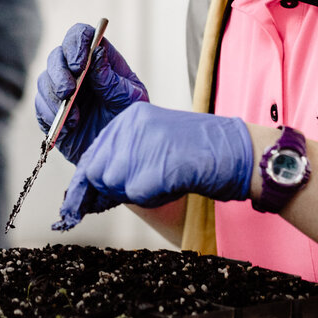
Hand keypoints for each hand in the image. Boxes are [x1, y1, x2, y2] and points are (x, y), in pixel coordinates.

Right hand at [35, 24, 147, 164]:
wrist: (119, 152)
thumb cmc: (129, 120)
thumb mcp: (129, 99)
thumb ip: (111, 79)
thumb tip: (97, 53)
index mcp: (99, 59)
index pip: (80, 36)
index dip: (75, 44)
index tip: (78, 65)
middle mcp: (77, 71)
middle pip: (56, 56)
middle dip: (59, 73)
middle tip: (69, 92)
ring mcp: (62, 91)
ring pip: (44, 81)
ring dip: (54, 99)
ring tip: (74, 118)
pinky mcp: (51, 112)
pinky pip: (40, 107)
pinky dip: (50, 117)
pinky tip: (67, 128)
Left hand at [54, 103, 253, 230]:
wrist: (234, 152)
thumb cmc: (197, 153)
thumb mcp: (154, 144)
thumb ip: (123, 157)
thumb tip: (89, 188)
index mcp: (129, 117)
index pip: (92, 153)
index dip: (90, 181)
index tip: (83, 201)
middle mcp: (130, 125)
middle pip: (97, 170)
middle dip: (112, 188)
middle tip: (142, 188)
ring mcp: (141, 143)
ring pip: (112, 182)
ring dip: (132, 193)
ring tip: (160, 183)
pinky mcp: (153, 164)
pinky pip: (135, 195)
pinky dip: (150, 198)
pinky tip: (169, 186)